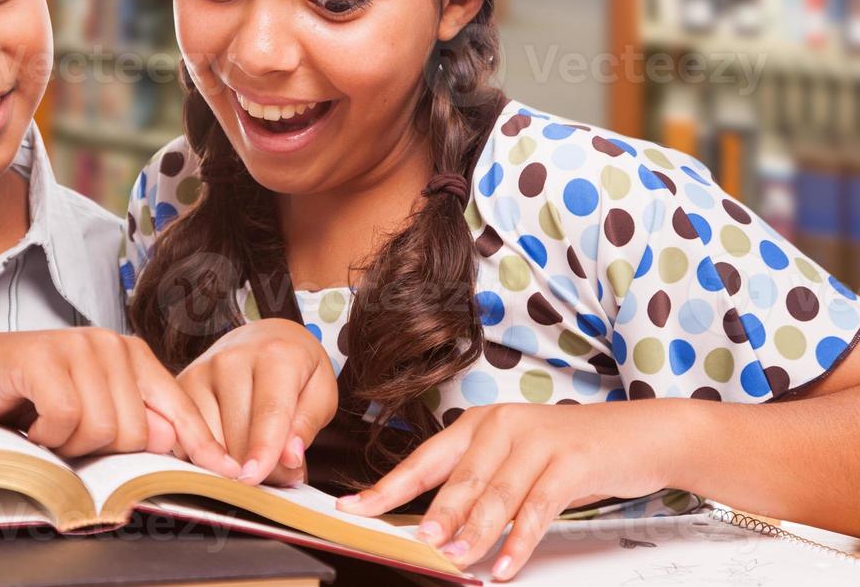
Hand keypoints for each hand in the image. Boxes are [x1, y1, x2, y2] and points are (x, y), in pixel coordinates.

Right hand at [0, 327, 240, 477]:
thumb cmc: (27, 399)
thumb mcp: (88, 412)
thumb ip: (132, 421)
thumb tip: (170, 438)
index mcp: (131, 357)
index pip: (178, 406)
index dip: (202, 444)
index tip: (230, 474)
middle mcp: (110, 344)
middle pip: (137, 431)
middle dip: (100, 449)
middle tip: (66, 434)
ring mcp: (77, 346)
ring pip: (102, 428)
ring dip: (68, 444)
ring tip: (46, 425)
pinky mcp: (43, 356)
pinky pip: (65, 419)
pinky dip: (44, 435)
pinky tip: (29, 421)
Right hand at [177, 317, 337, 485]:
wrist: (264, 339)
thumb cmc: (297, 370)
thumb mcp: (321, 392)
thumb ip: (307, 424)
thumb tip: (289, 458)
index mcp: (274, 355)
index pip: (268, 411)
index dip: (263, 450)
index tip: (255, 478)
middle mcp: (231, 360)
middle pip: (237, 435)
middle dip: (257, 468)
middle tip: (278, 469)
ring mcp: (201, 372)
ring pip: (209, 441)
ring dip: (231, 465)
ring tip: (254, 456)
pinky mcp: (181, 387)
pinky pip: (187, 438)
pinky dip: (207, 456)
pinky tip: (227, 449)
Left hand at [337, 401, 674, 579]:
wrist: (635, 435)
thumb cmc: (567, 450)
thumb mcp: (514, 458)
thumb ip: (477, 484)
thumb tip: (434, 527)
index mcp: (478, 424)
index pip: (424, 459)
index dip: (388, 486)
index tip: (355, 508)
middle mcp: (501, 425)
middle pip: (458, 479)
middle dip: (433, 515)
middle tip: (415, 542)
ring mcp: (535, 441)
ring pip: (494, 495)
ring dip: (473, 533)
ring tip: (454, 560)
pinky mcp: (569, 462)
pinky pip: (537, 508)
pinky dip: (519, 541)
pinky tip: (505, 565)